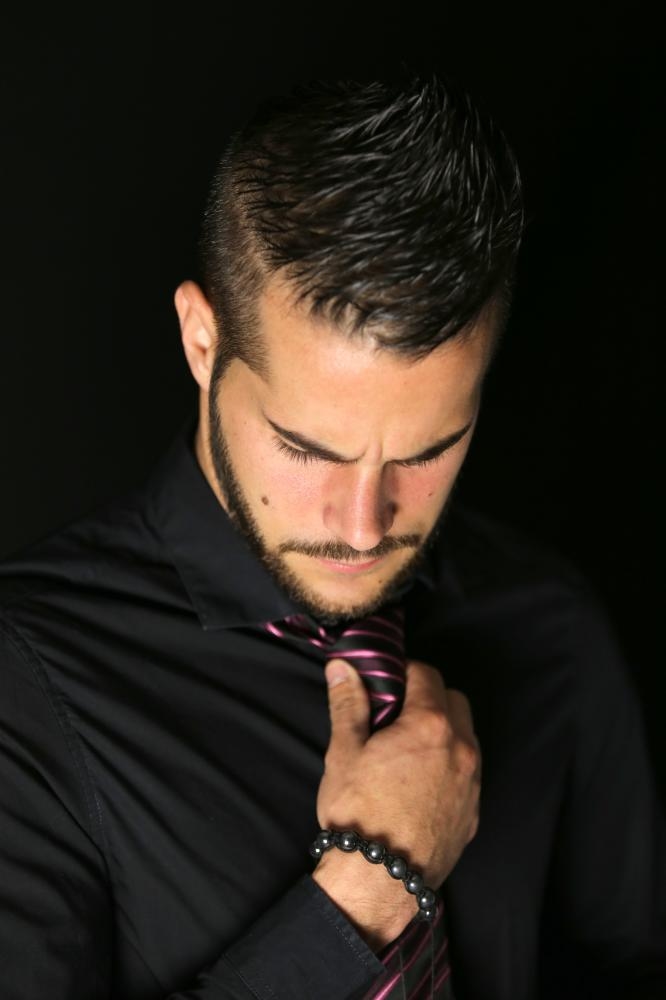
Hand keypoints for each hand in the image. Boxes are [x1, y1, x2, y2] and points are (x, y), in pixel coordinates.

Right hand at [312, 657, 479, 947]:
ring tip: (409, 748)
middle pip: (455, 700)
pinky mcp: (474, 812)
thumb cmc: (358, 812)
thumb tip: (342, 666)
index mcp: (429, 725)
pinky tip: (422, 781)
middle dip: (430, 697)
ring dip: (444, 730)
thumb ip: (348, 703)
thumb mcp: (344, 752)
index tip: (387, 683)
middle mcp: (461, 748)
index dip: (405, 672)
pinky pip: (469, 772)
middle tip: (398, 712)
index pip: (427, 674)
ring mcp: (472, 782)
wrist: (379, 881)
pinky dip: (451, 764)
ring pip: (466, 736)